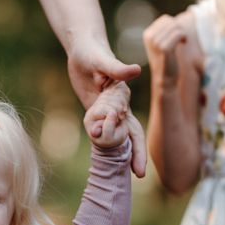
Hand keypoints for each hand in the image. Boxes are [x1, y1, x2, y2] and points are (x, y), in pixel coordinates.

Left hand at [67, 41, 145, 175]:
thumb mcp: (102, 60)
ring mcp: (108, 108)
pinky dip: (103, 140)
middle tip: (139, 175)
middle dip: (135, 155)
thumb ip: (118, 68)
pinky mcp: (96, 108)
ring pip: (116, 134)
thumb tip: (136, 70)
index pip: (133, 128)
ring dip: (119, 150)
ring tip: (121, 171)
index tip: (140, 169)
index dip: (137, 148)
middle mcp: (119, 106)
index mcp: (123, 98)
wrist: (83, 48)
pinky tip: (102, 154)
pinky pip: (101, 128)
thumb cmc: (93, 52)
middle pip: (131, 135)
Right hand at [142, 14, 187, 86]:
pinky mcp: (164, 49)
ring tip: (183, 41)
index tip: (176, 36)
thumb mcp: (161, 44)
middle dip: (179, 28)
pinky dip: (184, 37)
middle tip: (181, 39)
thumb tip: (170, 19)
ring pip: (176, 27)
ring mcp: (156, 43)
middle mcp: (150, 37)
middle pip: (171, 22)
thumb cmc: (167, 60)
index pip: (165, 19)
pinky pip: (178, 34)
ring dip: (182, 33)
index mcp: (147, 34)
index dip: (174, 25)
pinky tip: (184, 43)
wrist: (165, 79)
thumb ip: (163, 31)